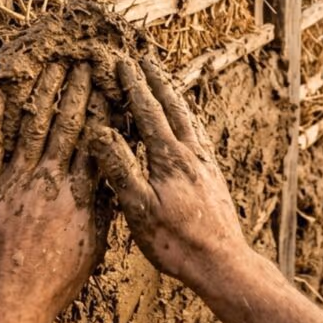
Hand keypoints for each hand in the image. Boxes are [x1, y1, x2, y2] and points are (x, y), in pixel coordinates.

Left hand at [0, 63, 108, 321]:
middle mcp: (50, 180)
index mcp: (80, 195)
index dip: (104, 110)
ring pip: (31, 125)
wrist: (9, 300)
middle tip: (83, 62)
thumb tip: (112, 181)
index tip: (110, 85)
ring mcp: (16, 180)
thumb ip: (100, 210)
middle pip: (66, 124)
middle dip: (76, 90)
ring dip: (42, 92)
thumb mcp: (91, 247)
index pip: (97, 141)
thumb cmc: (53, 281)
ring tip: (50, 66)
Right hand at [91, 57, 245, 288]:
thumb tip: (99, 132)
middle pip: (173, 107)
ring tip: (165, 83)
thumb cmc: (176, 242)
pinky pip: (199, 136)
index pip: (148, 112)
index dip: (134, 86)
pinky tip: (188, 126)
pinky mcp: (214, 176)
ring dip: (174, 97)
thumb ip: (119, 167)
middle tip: (145, 60)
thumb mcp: (138, 208)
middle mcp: (192, 153)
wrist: (222, 263)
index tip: (123, 63)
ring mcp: (206, 164)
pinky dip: (188, 120)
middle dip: (156, 82)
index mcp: (169, 157)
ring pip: (189, 119)